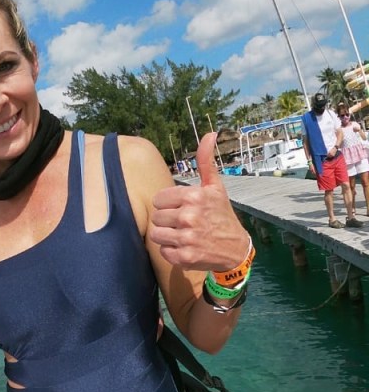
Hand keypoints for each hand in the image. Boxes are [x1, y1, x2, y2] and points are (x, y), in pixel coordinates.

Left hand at [149, 133, 248, 270]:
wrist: (236, 248)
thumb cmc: (221, 215)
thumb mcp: (214, 187)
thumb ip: (205, 162)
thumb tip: (209, 134)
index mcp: (193, 196)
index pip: (158, 199)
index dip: (168, 204)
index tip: (182, 208)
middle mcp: (189, 216)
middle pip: (156, 217)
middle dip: (167, 220)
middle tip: (184, 223)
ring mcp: (186, 238)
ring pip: (156, 234)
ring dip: (167, 236)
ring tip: (183, 235)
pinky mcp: (184, 257)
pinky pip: (163, 251)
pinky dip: (171, 251)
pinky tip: (185, 247)